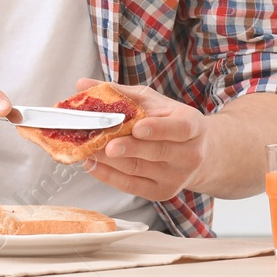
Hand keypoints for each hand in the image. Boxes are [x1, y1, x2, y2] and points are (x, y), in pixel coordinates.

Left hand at [76, 78, 209, 200]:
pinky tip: (92, 163)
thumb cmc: (168, 120)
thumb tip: (82, 84)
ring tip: (88, 148)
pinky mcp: (162, 192)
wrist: (194, 153)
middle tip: (103, 142)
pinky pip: (131, 185)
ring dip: (109, 160)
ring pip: (138, 169)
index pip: (179, 128)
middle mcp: (190, 155)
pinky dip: (108, 175)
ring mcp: (177, 177)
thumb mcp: (152, 102)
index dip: (158, 129)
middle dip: (127, 148)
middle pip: (156, 152)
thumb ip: (120, 93)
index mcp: (193, 126)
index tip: (136, 127)